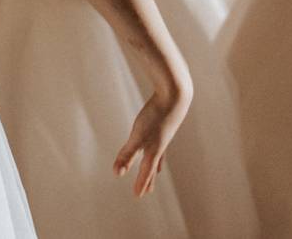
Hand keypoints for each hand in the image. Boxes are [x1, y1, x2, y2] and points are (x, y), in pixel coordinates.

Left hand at [113, 78, 190, 197]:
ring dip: (156, 164)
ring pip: (159, 154)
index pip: (146, 171)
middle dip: (149, 178)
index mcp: (154, 150)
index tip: (138, 195)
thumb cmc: (156, 115)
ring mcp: (164, 134)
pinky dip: (159, 147)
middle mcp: (160, 145)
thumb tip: (116, 173)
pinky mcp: (164, 123)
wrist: (175, 95)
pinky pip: (161, 140)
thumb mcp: (138, 135)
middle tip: (148, 191)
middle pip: (153, 166)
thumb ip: (127, 154)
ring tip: (158, 170)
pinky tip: (160, 141)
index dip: (141, 183)